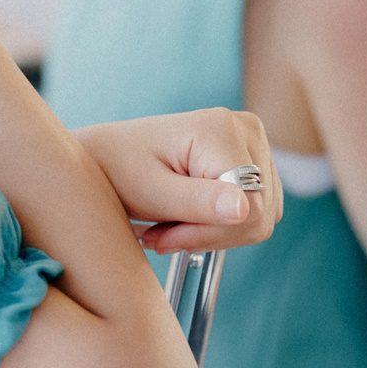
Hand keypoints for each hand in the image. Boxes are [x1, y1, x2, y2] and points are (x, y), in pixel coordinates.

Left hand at [74, 110, 281, 252]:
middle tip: (163, 235)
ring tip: (169, 225)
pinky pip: (255, 211)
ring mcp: (252, 143)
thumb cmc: (119, 169)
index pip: (250, 207)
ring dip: (212, 232)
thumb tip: (245, 209)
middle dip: (209, 234)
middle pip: (258, 213)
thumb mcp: (150, 192)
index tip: (167, 238)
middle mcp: (246, 129)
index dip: (212, 234)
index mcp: (222, 129)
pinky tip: (186, 217)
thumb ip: (197, 202)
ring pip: (259, 216)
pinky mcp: (251, 160)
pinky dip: (220, 224)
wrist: (107, 155)